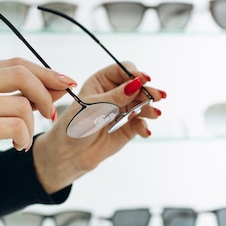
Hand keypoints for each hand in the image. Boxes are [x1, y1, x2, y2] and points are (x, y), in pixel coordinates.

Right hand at [0, 57, 75, 216]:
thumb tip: (59, 85)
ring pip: (22, 106)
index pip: (17, 64)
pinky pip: (17, 126)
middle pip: (21, 74)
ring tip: (22, 139)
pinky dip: (25, 138)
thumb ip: (25, 97)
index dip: (46, 72)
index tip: (67, 83)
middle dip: (45, 94)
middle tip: (52, 114)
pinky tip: (17, 146)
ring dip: (31, 127)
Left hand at [32, 61, 165, 193]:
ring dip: (150, 108)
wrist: (69, 155)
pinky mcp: (127, 127)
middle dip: (147, 91)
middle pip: (137, 86)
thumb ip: (116, 97)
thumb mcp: (93, 108)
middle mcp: (113, 93)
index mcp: (101, 82)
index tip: (145, 79)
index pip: (122, 70)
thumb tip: (137, 83)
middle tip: (157, 97)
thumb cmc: (74, 126)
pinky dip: (144, 126)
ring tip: (154, 114)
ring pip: (142, 103)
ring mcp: (121, 110)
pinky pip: (140, 123)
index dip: (135, 73)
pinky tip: (144, 131)